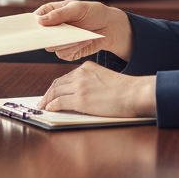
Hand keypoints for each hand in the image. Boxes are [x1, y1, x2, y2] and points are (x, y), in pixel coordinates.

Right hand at [33, 0, 133, 60]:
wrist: (110, 27)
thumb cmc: (94, 13)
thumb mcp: (78, 8)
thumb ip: (59, 14)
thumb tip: (39, 20)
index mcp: (52, 12)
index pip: (35, 18)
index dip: (32, 24)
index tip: (37, 27)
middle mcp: (53, 28)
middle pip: (41, 36)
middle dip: (51, 36)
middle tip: (62, 34)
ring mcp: (60, 41)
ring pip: (52, 47)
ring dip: (66, 43)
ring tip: (80, 36)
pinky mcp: (68, 52)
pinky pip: (64, 55)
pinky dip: (74, 49)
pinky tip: (85, 40)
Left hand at [37, 61, 155, 117]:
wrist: (135, 93)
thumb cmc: (126, 90)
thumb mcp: (105, 79)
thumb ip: (92, 82)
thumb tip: (82, 94)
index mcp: (87, 67)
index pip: (66, 77)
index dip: (57, 86)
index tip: (52, 93)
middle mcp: (81, 74)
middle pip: (58, 84)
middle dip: (49, 93)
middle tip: (43, 101)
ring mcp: (80, 87)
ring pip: (56, 92)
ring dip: (47, 100)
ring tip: (43, 107)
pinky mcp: (81, 100)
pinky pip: (59, 103)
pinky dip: (52, 106)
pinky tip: (50, 110)